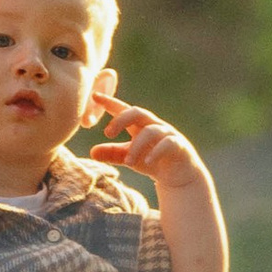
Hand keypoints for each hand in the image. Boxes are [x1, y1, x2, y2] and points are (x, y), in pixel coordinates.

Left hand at [85, 96, 204, 188]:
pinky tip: (148, 162)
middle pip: (137, 112)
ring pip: (150, 131)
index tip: (95, 96)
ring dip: (136, 146)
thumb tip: (92, 153)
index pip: (124, 110)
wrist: (179, 176)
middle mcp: (153, 125)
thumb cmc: (152, 161)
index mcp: (139, 125)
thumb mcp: (129, 158)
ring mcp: (167, 134)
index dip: (110, 102)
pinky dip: (156, 152)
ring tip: (128, 162)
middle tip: (107, 133)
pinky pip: (167, 143)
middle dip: (121, 119)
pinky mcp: (179, 146)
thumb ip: (113, 154)